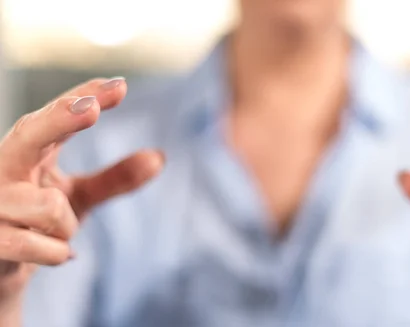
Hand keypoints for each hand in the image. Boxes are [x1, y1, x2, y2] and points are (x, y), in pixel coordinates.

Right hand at [0, 78, 163, 301]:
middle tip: (92, 108)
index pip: (55, 115)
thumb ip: (115, 178)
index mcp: (28, 150)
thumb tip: (159, 157)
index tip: (120, 86)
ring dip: (66, 227)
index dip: (84, 96)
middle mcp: (3, 165)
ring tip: (53, 233)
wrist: (2, 267)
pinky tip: (51, 254)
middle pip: (30, 132)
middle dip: (60, 119)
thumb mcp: (79, 196)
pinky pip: (44, 246)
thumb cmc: (37, 222)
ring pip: (50, 207)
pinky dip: (58, 253)